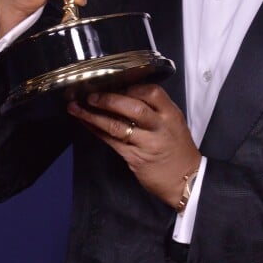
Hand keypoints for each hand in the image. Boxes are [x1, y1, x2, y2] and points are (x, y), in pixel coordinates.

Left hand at [67, 84, 201, 208]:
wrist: (186, 179)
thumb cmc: (177, 147)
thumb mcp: (174, 122)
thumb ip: (155, 109)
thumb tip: (124, 94)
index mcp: (170, 113)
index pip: (151, 92)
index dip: (131, 86)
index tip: (114, 83)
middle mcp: (159, 126)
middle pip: (133, 108)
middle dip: (109, 99)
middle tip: (91, 95)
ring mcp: (146, 143)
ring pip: (117, 126)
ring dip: (94, 115)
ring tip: (76, 107)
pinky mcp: (134, 158)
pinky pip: (112, 141)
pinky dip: (96, 130)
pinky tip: (85, 123)